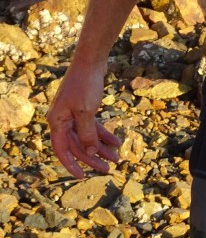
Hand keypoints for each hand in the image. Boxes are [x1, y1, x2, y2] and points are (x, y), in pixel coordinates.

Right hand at [46, 63, 120, 178]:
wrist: (91, 61)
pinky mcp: (84, 108)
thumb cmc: (85, 84)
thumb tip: (90, 153)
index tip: (82, 176)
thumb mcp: (86, 111)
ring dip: (101, 147)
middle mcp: (62, 119)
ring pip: (87, 136)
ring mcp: (73, 114)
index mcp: (56, 121)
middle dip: (93, 158)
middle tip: (108, 169)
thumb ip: (87, 134)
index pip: (62, 149)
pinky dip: (104, 134)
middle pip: (77, 145)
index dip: (71, 164)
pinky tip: (117, 142)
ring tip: (117, 158)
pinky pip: (93, 126)